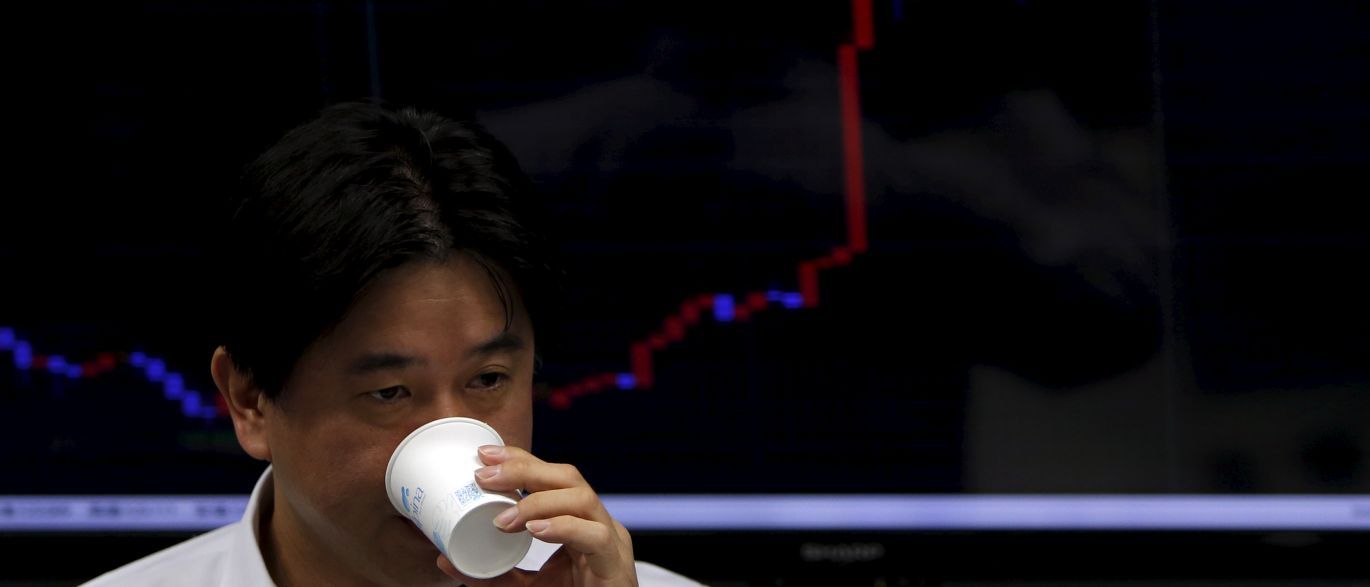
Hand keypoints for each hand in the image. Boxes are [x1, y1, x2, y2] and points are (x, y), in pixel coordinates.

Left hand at [434, 445, 636, 585]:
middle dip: (524, 469)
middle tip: (485, 476)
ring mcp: (611, 540)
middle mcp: (597, 523)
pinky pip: (595, 535)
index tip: (485, 455)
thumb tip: (443, 559)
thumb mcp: (522, 586)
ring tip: (504, 516)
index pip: (553, 477)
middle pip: (568, 477)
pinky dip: (563, 527)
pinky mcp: (615, 563)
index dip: (521, 460)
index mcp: (580, 520)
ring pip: (582, 498)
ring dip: (538, 501)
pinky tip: (536, 530)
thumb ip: (490, 574)